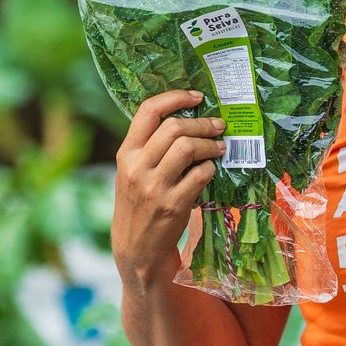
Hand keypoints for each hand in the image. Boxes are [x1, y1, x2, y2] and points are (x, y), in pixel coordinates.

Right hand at [112, 89, 225, 286]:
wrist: (136, 249)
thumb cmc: (140, 204)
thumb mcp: (133, 173)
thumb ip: (151, 148)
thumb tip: (188, 119)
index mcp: (126, 153)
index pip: (148, 111)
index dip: (175, 97)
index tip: (197, 96)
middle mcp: (137, 167)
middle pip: (174, 127)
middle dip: (202, 124)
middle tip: (218, 126)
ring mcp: (154, 186)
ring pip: (188, 147)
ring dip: (210, 145)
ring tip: (220, 148)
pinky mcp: (173, 204)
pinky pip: (200, 174)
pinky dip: (211, 168)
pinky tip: (211, 170)